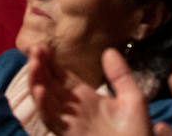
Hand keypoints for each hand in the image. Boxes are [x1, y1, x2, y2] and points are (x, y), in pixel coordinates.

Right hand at [32, 46, 149, 135]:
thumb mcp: (133, 99)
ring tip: (34, 64)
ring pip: (45, 100)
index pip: (62, 77)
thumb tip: (109, 51)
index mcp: (86, 98)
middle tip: (35, 49)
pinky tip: (39, 90)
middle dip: (39, 68)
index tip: (44, 45)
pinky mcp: (68, 135)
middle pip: (49, 85)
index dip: (51, 62)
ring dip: (36, 82)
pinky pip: (51, 120)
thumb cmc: (137, 133)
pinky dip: (42, 106)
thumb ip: (120, 76)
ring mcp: (69, 122)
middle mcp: (73, 109)